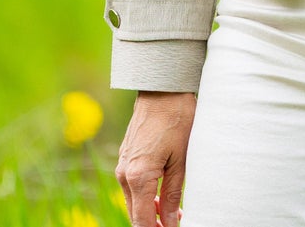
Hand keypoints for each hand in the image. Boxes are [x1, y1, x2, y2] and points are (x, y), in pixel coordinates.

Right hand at [117, 90, 196, 226]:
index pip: (142, 220)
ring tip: (176, 215)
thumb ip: (175, 195)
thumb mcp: (182, 161)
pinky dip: (147, 197)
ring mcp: (122, 166)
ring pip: (134, 202)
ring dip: (152, 212)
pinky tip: (165, 198)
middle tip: (177, 224)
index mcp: (138, 177)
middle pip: (136, 215)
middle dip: (155, 224)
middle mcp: (124, 174)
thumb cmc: (177, 121)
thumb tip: (172, 222)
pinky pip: (133, 187)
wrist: (162, 91)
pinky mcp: (126, 159)